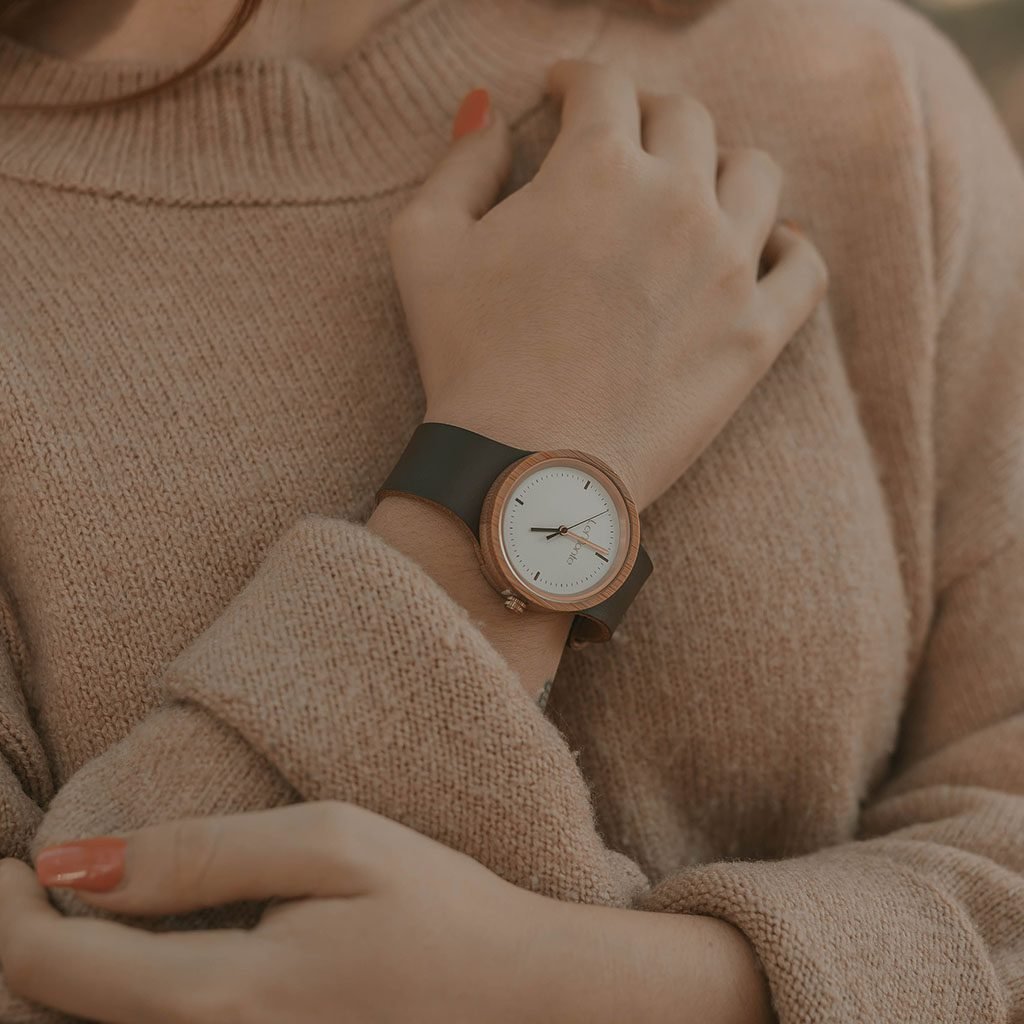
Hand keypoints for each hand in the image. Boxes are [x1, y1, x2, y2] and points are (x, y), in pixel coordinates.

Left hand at [0, 803, 556, 1023]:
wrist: (518, 1002)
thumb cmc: (433, 908)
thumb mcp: (333, 846)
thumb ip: (202, 856)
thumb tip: (75, 864)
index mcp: (227, 1003)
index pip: (52, 970)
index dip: (5, 912)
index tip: (13, 862)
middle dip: (16, 960)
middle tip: (32, 895)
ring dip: (50, 1000)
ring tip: (77, 934)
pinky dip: (105, 1021)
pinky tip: (132, 979)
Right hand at [388, 58, 827, 510]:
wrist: (526, 470)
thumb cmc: (467, 360)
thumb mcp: (424, 246)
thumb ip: (459, 162)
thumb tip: (487, 109)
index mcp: (595, 167)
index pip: (604, 86)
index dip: (577, 80)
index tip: (564, 94)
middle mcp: (675, 199)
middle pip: (685, 118)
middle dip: (645, 117)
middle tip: (621, 142)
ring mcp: (726, 267)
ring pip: (755, 174)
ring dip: (721, 168)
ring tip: (691, 193)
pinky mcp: (755, 334)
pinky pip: (805, 264)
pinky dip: (787, 246)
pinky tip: (758, 250)